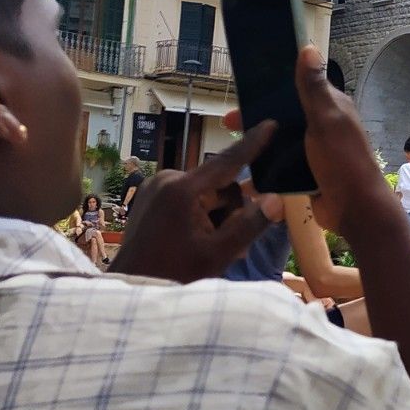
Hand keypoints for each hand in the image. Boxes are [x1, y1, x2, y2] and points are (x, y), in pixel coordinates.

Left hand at [109, 123, 274, 282]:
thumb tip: (277, 199)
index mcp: (183, 189)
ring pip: (206, 192)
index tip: (271, 123)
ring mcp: (157, 185)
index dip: (253, 143)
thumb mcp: (218, 253)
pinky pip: (189, 197)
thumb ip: (250, 225)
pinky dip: (201, 214)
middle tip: (233, 244)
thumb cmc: (174, 273)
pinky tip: (200, 238)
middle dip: (230, 210)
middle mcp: (168, 178)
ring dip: (217, 215)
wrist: (132, 286)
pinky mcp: (152, 195)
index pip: (227, 161)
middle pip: (220, 184)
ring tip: (214, 246)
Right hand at [225, 46, 396, 236]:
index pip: (297, 88)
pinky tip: (244, 173)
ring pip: (280, 141)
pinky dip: (265, 168)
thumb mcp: (326, 121)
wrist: (356, 211)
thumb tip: (307, 47)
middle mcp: (323, 126)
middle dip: (257, 117)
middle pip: (284, 115)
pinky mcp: (307, 174)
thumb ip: (314, 87)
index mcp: (330, 108)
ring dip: (258, 143)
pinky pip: (281, 166)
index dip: (272, 85)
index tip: (244, 87)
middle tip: (229, 123)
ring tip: (232, 148)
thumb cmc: (343, 161)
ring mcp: (314, 151)